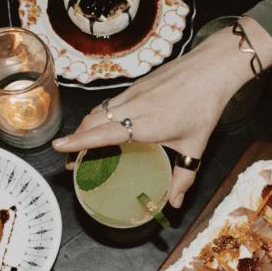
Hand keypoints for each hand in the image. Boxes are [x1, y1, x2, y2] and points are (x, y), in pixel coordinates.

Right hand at [53, 18, 271, 207]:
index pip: (103, 133)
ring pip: (99, 110)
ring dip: (86, 127)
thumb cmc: (204, 105)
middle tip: (70, 159)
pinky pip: (110, 102)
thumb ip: (184, 177)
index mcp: (146, 124)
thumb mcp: (195, 147)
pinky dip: (100, 115)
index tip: (59, 147)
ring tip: (82, 144)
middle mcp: (134, 106)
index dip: (78, 141)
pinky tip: (105, 126)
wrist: (212, 68)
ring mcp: (133, 93)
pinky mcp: (137, 85)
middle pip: (92, 121)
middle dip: (75, 139)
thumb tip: (175, 202)